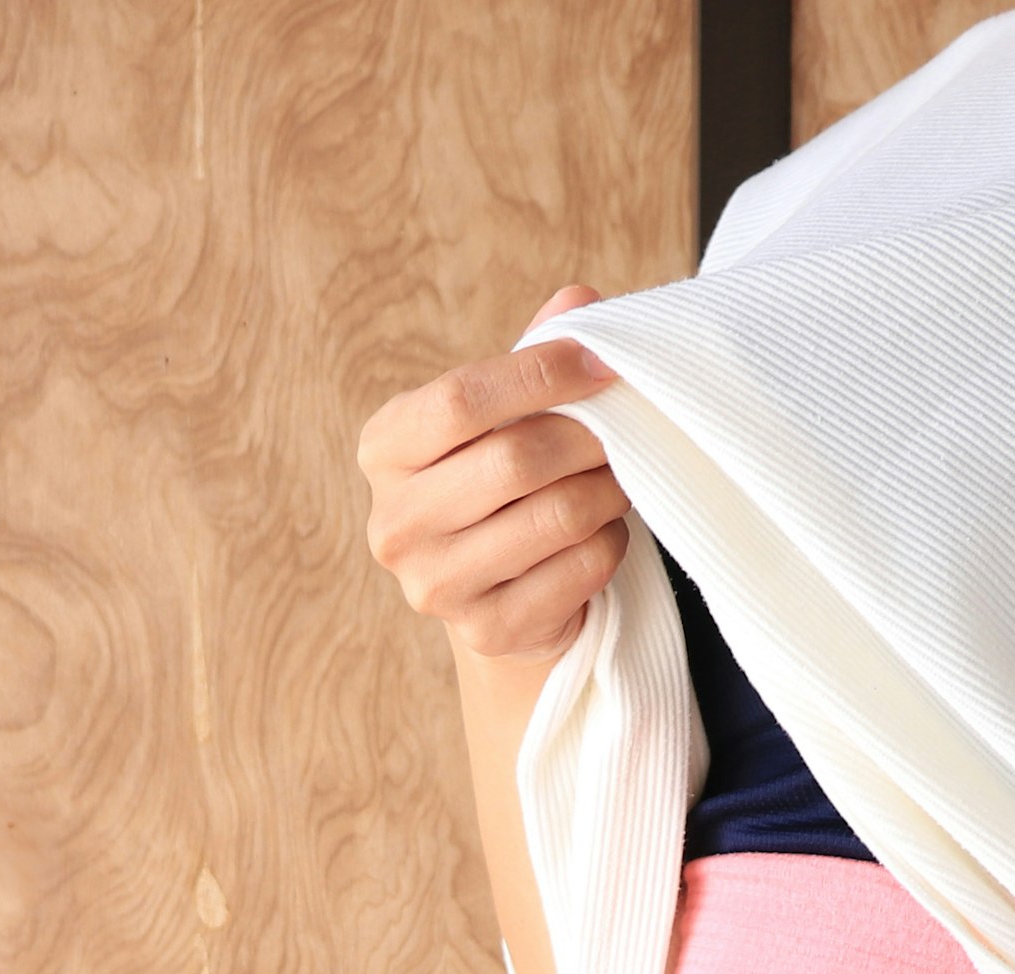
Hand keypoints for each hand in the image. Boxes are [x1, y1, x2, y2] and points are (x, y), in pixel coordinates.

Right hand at [358, 285, 631, 662]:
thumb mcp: (504, 412)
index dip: (542, 374)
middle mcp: (395, 522)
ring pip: (555, 517)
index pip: (460, 399)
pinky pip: (578, 572)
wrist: (495, 593)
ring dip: (607, 490)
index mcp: (386, 448)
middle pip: (514, 461)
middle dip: (589, 436)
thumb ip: (535, 354)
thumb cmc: (498, 479)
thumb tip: (581, 300)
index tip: (604, 363)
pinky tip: (602, 531)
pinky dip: (608, 543)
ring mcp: (433, 585)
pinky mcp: (484, 631)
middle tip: (628, 424)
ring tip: (620, 475)